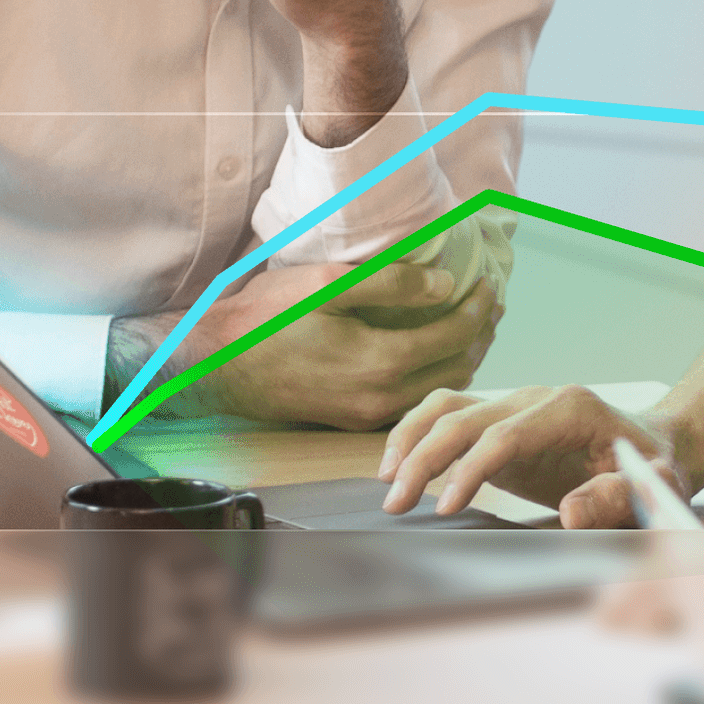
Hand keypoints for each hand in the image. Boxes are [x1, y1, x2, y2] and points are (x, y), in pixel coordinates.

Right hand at [156, 259, 499, 429]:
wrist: (212, 364)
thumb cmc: (264, 318)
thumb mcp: (326, 284)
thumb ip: (391, 283)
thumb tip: (445, 284)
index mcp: (381, 363)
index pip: (456, 335)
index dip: (480, 307)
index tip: (490, 283)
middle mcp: (381, 398)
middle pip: (457, 369)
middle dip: (480, 335)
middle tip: (491, 304)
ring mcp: (366, 414)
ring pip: (437, 391)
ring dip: (461, 358)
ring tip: (468, 326)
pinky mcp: (350, 420)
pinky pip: (411, 401)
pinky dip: (433, 376)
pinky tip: (428, 353)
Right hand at [377, 383, 677, 521]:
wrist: (658, 443)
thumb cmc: (657, 465)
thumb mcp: (657, 485)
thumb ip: (618, 497)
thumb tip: (570, 514)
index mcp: (569, 408)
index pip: (504, 434)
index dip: (470, 468)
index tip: (446, 506)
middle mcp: (534, 398)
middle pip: (464, 419)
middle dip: (424, 458)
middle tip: (397, 504)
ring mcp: (514, 404)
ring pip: (447, 407)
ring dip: (411, 441)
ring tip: (387, 484)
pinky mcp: (501, 421)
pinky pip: (450, 416)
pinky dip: (419, 434)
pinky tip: (399, 465)